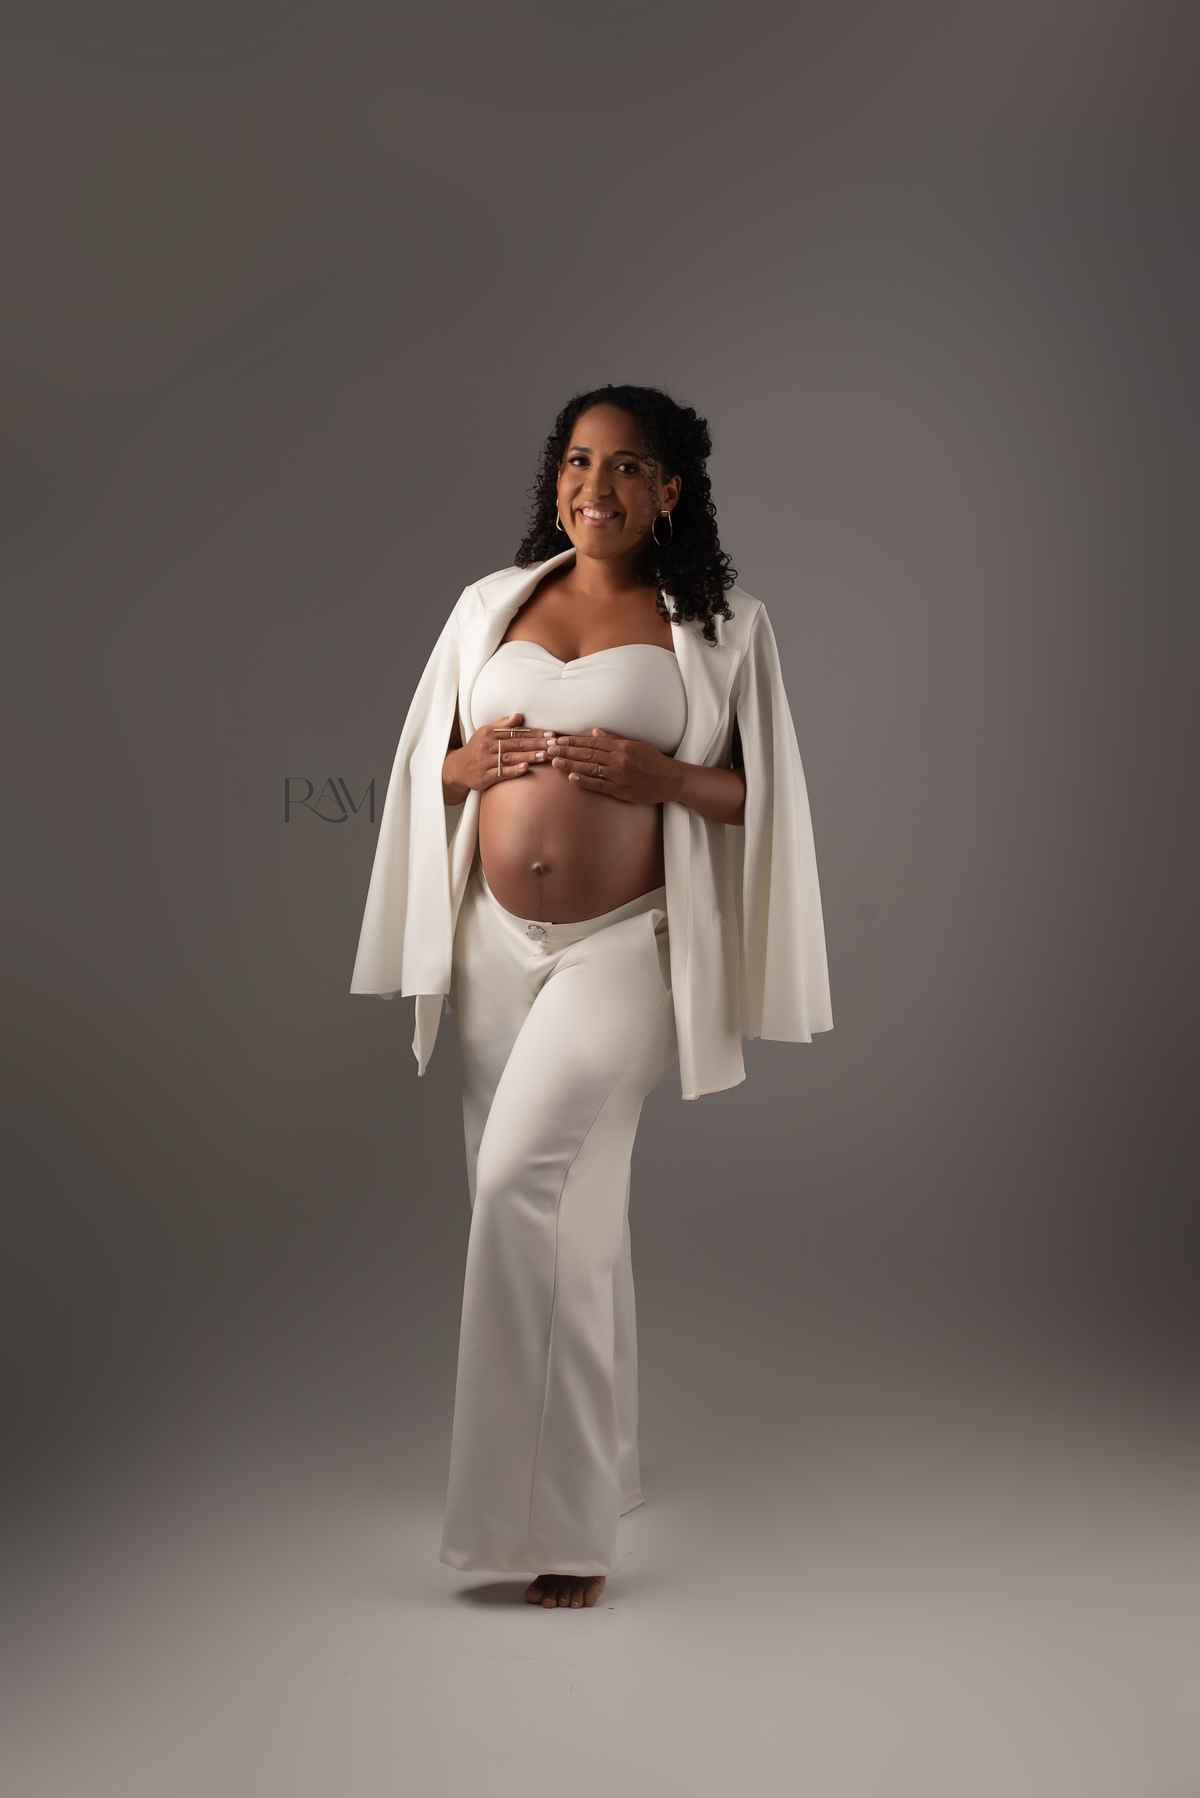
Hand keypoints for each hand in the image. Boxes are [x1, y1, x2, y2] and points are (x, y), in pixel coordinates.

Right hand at [443, 714, 554, 799]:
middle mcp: (486, 746)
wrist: (457, 768)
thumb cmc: (477, 748)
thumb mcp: (485, 732)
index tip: (550, 734)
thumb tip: (519, 715)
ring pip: (510, 758)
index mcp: (489, 733)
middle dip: (536, 744)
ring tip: (545, 755)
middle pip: (515, 744)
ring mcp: (485, 762)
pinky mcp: (484, 777)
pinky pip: (501, 773)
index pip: (516, 732)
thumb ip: (502, 724)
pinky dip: (514, 771)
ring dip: (529, 756)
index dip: (534, 733)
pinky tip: (526, 768)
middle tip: (553, 744)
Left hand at [547, 728, 680, 804]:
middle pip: (588, 754)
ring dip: (571, 765)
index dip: (573, 741)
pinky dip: (585, 782)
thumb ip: (614, 739)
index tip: (558, 740)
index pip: (592, 742)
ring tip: (554, 762)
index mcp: (622, 746)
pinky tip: (571, 779)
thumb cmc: (653, 761)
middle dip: (566, 751)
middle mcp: (619, 759)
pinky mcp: (621, 790)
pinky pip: (600, 785)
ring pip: (591, 769)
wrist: (671, 779)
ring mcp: (620, 775)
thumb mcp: (636, 745)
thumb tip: (594, 732)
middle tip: (549, 749)